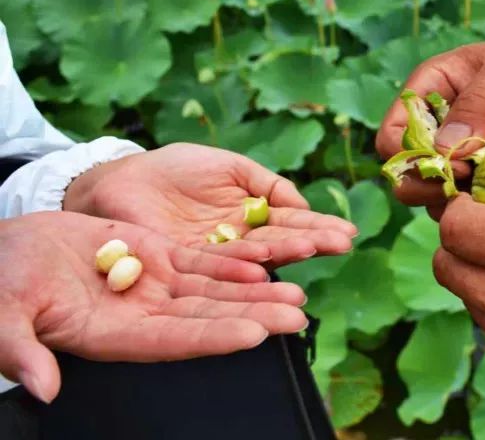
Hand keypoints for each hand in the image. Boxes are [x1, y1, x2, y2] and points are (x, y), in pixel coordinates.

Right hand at [0, 211, 308, 403]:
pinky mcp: (155, 257)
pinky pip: (201, 263)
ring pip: (215, 291)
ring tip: (296, 294)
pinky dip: (232, 263)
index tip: (254, 334)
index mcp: (111, 336)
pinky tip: (264, 262)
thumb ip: (21, 351)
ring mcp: (153, 287)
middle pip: (208, 319)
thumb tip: (42, 389)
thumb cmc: (1, 283)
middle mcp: (142, 316)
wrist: (8, 250)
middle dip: (255, 316)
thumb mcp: (2, 315)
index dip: (213, 337)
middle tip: (299, 317)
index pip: (172, 342)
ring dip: (256, 292)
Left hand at [64, 143, 356, 266]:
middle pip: (283, 242)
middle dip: (315, 241)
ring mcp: (218, 255)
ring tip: (319, 248)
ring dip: (290, 252)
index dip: (319, 227)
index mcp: (252, 215)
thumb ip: (267, 184)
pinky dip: (250, 261)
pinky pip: (224, 262)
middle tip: (344, 243)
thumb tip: (302, 206)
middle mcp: (241, 240)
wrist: (124, 179)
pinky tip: (273, 259)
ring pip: (259, 255)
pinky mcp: (191, 263)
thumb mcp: (230, 166)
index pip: (292, 223)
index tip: (348, 232)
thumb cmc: (177, 168)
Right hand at [376, 33, 484, 214]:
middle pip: (404, 175)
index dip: (413, 158)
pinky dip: (481, 211)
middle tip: (471, 187)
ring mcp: (455, 158)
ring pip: (431, 197)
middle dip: (430, 187)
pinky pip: (465, 206)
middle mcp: (434, 128)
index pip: (391, 135)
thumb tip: (445, 148)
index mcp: (427, 92)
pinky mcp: (479, 180)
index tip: (456, 166)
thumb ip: (481, 101)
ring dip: (456, 203)